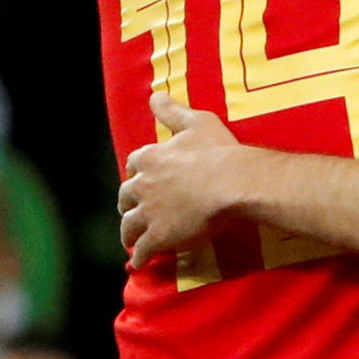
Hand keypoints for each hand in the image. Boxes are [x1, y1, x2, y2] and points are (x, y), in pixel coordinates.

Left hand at [118, 92, 259, 267]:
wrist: (232, 183)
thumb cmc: (218, 151)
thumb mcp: (196, 122)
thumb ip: (173, 111)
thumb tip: (154, 95)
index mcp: (151, 158)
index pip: (134, 164)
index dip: (137, 172)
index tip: (139, 177)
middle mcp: (143, 185)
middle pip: (125, 196)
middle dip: (127, 204)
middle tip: (131, 210)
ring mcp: (150, 212)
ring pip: (129, 225)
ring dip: (128, 232)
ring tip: (130, 240)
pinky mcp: (159, 236)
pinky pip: (144, 250)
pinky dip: (140, 257)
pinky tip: (140, 263)